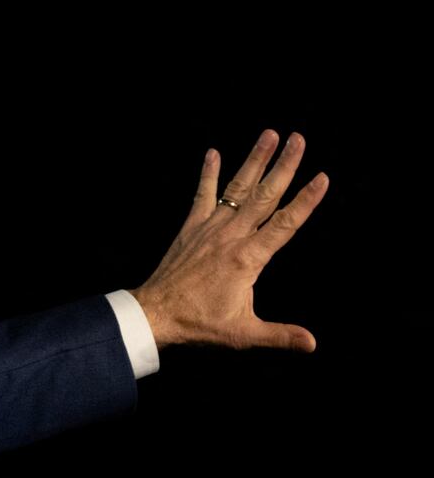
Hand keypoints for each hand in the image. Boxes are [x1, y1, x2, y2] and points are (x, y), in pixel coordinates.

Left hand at [129, 129, 328, 352]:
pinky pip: (201, 195)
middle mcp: (231, 236)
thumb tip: (313, 344)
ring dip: (253, 160)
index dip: (306, 201)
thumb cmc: (199, 325)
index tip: (323, 177)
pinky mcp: (190, 228)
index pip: (285, 224)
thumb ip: (280, 336)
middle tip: (299, 139)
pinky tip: (212, 152)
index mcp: (248, 258)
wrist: (155, 314)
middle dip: (284, 166)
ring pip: (237, 188)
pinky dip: (207, 174)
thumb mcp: (244, 334)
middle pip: (265, 196)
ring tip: (269, 134)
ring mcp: (209, 228)